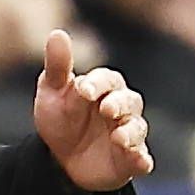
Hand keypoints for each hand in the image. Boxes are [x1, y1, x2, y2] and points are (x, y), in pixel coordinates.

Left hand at [33, 33, 153, 189]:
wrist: (60, 158)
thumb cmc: (61, 118)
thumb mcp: (53, 92)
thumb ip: (58, 66)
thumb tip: (57, 33)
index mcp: (105, 87)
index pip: (107, 80)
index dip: (97, 84)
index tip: (83, 90)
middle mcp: (122, 108)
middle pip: (129, 102)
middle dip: (119, 105)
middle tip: (106, 109)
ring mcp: (128, 134)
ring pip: (137, 129)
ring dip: (130, 132)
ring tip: (118, 137)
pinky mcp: (131, 160)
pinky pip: (142, 159)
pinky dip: (142, 160)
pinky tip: (139, 161)